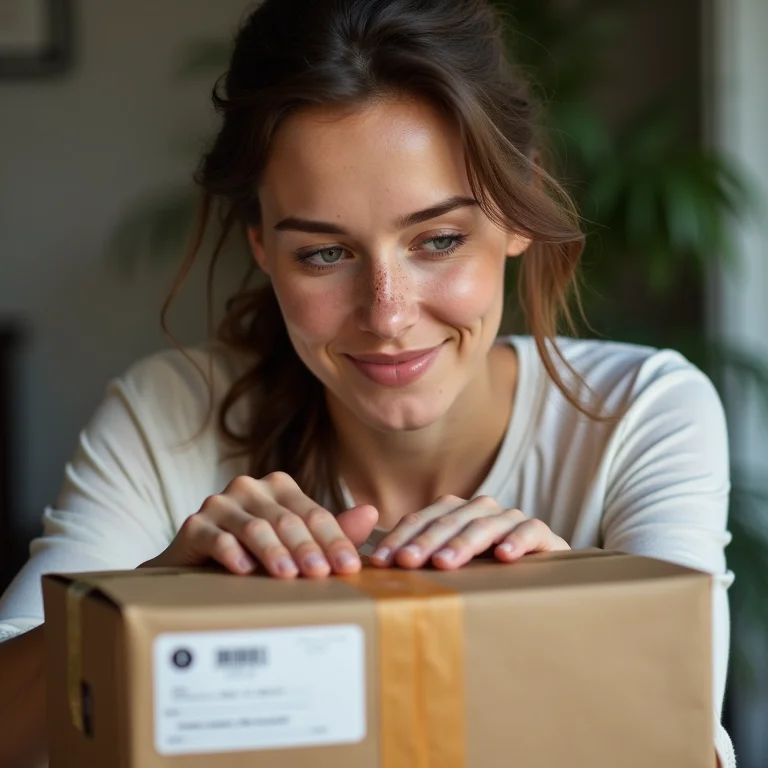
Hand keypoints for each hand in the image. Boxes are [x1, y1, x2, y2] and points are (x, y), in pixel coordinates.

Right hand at [141, 473, 377, 578]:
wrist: (197, 568)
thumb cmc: (254, 554)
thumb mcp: (294, 544)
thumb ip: (331, 531)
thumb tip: (371, 513)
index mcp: (279, 487)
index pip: (313, 514)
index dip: (334, 541)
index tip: (349, 567)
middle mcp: (250, 488)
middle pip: (287, 520)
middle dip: (307, 548)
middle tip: (322, 574)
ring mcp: (220, 504)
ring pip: (255, 527)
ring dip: (274, 552)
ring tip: (288, 575)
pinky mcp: (194, 525)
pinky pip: (217, 538)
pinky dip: (233, 553)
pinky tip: (246, 571)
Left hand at [369, 494, 568, 569]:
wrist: (542, 576)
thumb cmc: (486, 573)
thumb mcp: (451, 566)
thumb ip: (421, 562)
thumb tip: (377, 570)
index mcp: (454, 512)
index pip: (421, 520)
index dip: (399, 538)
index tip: (380, 562)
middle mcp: (480, 510)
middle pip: (448, 521)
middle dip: (424, 542)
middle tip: (407, 562)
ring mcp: (510, 518)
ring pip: (483, 524)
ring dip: (462, 542)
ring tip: (444, 562)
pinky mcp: (542, 533)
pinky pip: (529, 530)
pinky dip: (517, 540)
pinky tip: (504, 556)